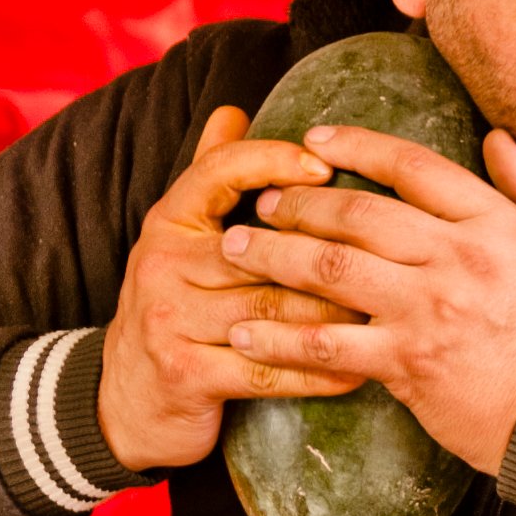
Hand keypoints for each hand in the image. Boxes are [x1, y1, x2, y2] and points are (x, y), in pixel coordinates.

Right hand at [96, 107, 362, 472]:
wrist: (124, 406)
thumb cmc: (173, 312)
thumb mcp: (180, 241)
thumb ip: (209, 179)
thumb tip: (233, 110)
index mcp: (168, 221)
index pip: (220, 170)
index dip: (273, 161)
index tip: (327, 167)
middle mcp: (162, 264)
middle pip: (261, 248)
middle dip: (329, 253)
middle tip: (391, 254)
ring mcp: (169, 320)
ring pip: (271, 309)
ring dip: (335, 315)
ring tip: (388, 311)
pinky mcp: (185, 374)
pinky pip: (266, 370)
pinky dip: (317, 371)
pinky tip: (359, 371)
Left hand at [220, 126, 515, 473]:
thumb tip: (498, 137)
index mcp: (491, 223)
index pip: (412, 166)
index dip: (355, 145)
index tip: (312, 141)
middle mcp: (454, 256)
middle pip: (356, 212)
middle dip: (298, 202)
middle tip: (261, 201)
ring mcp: (425, 309)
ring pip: (330, 266)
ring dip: (274, 254)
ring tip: (234, 248)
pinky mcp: (403, 361)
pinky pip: (326, 342)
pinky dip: (278, 336)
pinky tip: (243, 332)